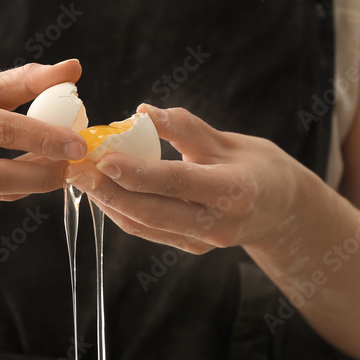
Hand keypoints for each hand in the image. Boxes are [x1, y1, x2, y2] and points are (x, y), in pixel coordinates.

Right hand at [0, 60, 87, 206]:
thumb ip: (25, 80)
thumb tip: (73, 69)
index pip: (0, 129)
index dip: (43, 139)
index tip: (78, 143)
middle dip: (43, 173)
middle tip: (75, 163)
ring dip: (36, 181)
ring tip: (60, 164)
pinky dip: (20, 185)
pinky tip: (34, 171)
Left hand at [64, 104, 301, 253]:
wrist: (283, 211)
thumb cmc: (259, 166)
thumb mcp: (230, 141)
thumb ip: (186, 128)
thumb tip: (142, 111)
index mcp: (234, 191)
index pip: (177, 182)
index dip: (137, 172)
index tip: (102, 158)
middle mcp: (218, 224)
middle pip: (153, 210)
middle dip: (109, 191)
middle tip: (76, 169)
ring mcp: (204, 242)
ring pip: (145, 225)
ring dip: (109, 202)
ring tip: (82, 177)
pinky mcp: (191, 248)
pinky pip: (149, 231)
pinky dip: (123, 211)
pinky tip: (103, 191)